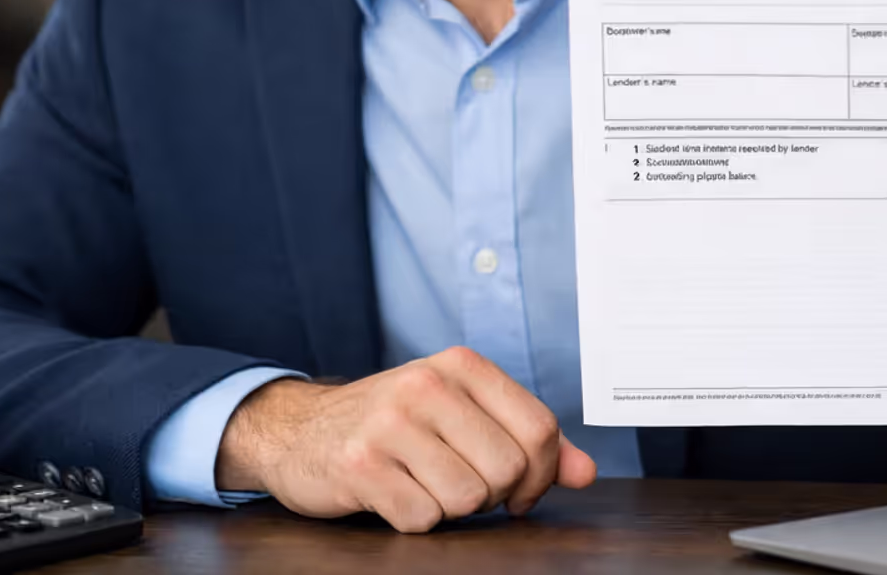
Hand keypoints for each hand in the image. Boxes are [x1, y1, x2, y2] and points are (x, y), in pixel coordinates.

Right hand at [215, 345, 596, 531]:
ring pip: (468, 498)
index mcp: (461, 365)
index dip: (540, 474)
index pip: (539, 428)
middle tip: (463, 486)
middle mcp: (426, 383)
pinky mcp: (360, 464)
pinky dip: (415, 520)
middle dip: (493, 494)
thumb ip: (529, 439)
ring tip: (424, 484)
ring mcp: (390, 422)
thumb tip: (585, 472)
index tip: (519, 489)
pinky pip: (422, 518)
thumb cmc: (395, 424)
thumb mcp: (463, 414)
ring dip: (451, 508)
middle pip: (508, 468)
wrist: (301, 430)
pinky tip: (395, 495)